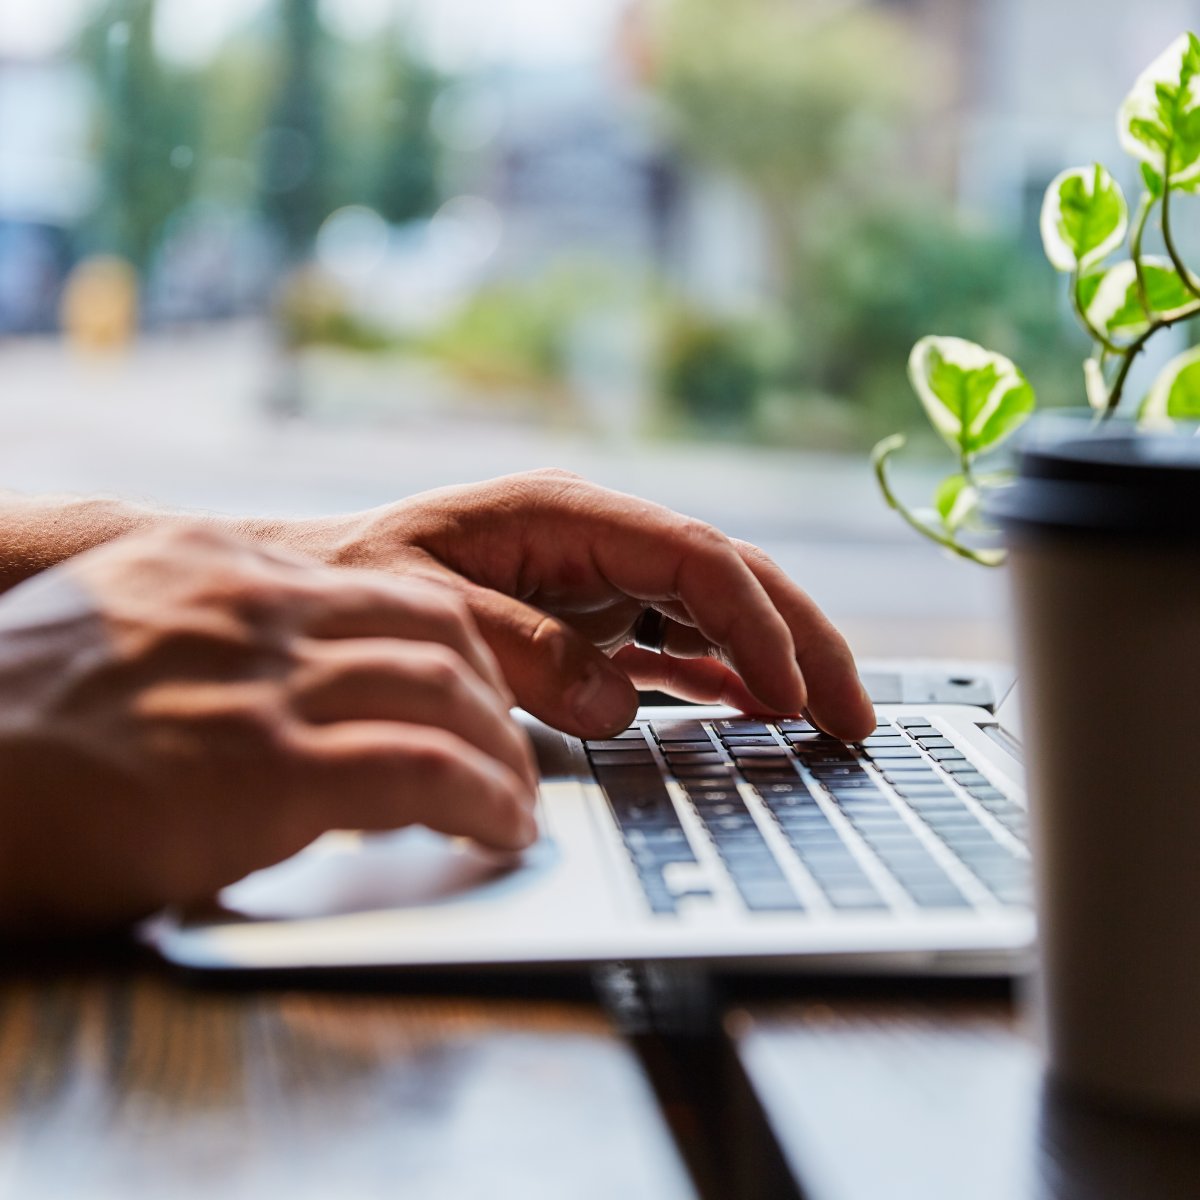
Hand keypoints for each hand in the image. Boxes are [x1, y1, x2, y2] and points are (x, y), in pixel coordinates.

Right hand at [0, 526, 536, 931]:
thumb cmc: (9, 726)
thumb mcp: (114, 627)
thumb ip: (207, 628)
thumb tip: (286, 667)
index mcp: (215, 564)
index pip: (386, 589)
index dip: (457, 647)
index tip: (477, 694)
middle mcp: (249, 604)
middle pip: (436, 629)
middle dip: (495, 695)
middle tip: (512, 749)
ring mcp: (259, 682)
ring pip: (444, 694)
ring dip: (503, 755)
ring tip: (516, 802)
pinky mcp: (262, 769)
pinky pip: (421, 771)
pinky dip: (481, 799)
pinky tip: (498, 829)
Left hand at [258, 471, 874, 741]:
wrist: (322, 595)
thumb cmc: (359, 584)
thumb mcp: (422, 609)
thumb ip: (517, 647)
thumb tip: (613, 701)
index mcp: (566, 514)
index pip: (694, 556)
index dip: (753, 621)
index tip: (788, 690)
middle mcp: (598, 541)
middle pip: (730, 579)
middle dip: (799, 641)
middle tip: (854, 712)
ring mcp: (601, 581)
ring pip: (718, 614)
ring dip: (777, 662)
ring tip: (829, 718)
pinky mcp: (594, 621)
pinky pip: (678, 648)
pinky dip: (724, 679)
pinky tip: (760, 710)